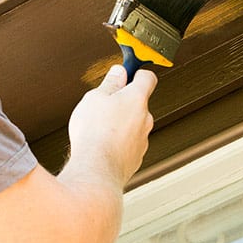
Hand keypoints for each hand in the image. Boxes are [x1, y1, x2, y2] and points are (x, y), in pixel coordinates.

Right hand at [66, 64, 156, 186]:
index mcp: (137, 98)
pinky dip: (118, 143)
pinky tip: (102, 147)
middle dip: (123, 102)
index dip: (137, 73)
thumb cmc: (94, 131)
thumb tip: (119, 72)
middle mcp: (145, 118)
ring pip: (134, 125)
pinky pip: (129, 144)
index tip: (126, 74)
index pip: (148, 78)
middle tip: (103, 106)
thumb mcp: (95, 98)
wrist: (96, 170)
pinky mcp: (136, 158)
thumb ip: (110, 84)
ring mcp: (143, 140)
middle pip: (138, 103)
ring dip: (120, 124)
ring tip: (98, 130)